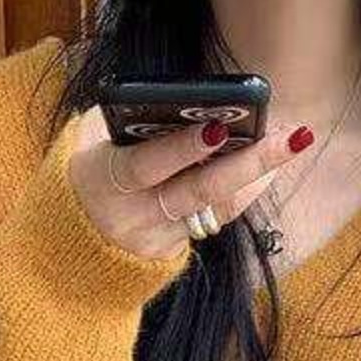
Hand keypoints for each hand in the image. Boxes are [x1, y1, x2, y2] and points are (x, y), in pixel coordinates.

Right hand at [69, 111, 314, 261]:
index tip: (220, 127)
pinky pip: (214, 220)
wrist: (71, 245)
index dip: (183, 148)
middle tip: (288, 138)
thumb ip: (130, 126)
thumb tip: (184, 105)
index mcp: (105, 182)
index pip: (149, 165)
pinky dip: (241, 193)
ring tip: (289, 144)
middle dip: (246, 162)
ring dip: (256, 177)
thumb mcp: (93, 145)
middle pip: (197, 191)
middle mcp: (134, 218)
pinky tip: (266, 168)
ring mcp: (155, 241)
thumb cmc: (89, 174)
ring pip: (215, 209)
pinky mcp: (171, 255)